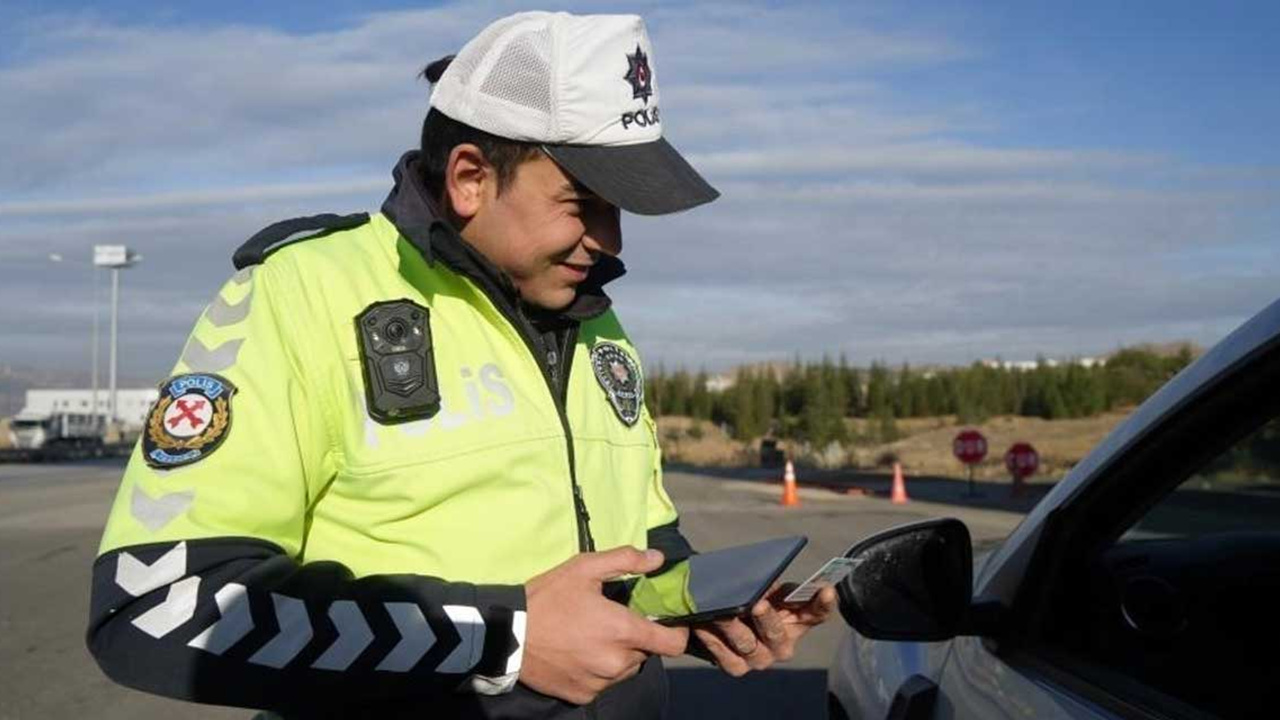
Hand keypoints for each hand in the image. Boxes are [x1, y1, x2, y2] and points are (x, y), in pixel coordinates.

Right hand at [522, 547, 689, 704]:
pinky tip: (579, 654)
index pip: (673, 644)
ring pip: (625, 669)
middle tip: (614, 621)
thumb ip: (625, 560)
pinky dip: (598, 671)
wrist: (507, 635)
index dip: (675, 632)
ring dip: (618, 656)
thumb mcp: (584, 568)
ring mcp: (600, 683)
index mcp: (623, 632)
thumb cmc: (547, 597)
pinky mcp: (583, 696)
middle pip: (646, 653)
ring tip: (593, 637)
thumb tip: (659, 558)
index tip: (665, 622)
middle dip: (637, 638)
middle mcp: (617, 663)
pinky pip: (603, 683)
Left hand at [693, 582, 836, 676]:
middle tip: (757, 603)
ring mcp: (761, 658)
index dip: (823, 603)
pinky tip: (703, 625)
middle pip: (777, 634)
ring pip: (749, 647)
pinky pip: (727, 658)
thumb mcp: (764, 585)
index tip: (826, 588)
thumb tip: (763, 580)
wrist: (722, 610)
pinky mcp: (737, 667)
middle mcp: (783, 644)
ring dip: (733, 628)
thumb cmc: (750, 593)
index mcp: (798, 620)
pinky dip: (714, 641)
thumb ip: (770, 582)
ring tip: (721, 612)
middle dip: (766, 619)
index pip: (818, 613)